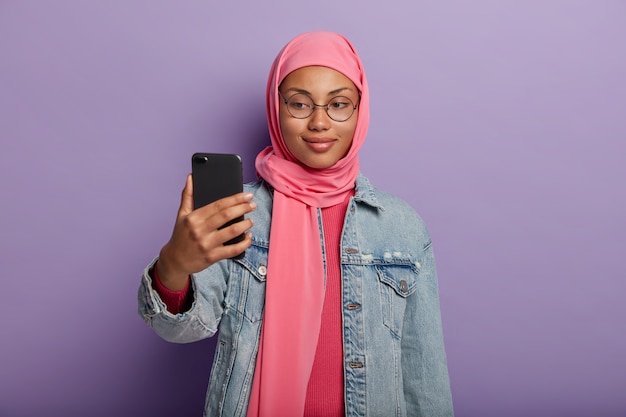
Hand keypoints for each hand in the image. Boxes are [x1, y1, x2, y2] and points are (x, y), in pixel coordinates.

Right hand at [156, 174, 254, 289]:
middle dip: (243, 208)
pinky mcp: (212, 257)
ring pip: (232, 231)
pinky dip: (244, 243)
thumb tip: (191, 177)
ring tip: (251, 220)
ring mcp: (206, 244)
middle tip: (253, 205)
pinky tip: (248, 237)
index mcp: (194, 218)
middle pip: (226, 215)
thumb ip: (188, 196)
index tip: (247, 195)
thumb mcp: (182, 214)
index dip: (235, 199)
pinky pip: (233, 250)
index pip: (218, 205)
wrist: (175, 260)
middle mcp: (200, 230)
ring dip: (245, 225)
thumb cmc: (181, 236)